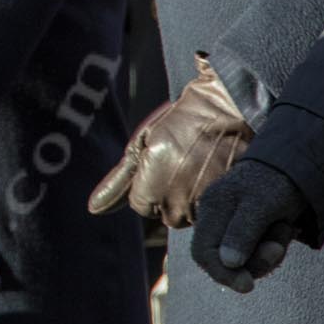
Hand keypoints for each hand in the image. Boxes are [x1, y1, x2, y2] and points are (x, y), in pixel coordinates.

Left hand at [89, 53, 253, 226]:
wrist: (228, 109)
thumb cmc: (181, 123)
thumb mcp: (142, 145)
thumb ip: (118, 182)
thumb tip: (94, 209)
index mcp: (152, 188)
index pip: (140, 205)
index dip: (149, 182)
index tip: (164, 160)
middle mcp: (177, 203)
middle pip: (165, 214)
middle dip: (169, 193)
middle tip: (183, 162)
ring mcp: (205, 206)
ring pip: (188, 215)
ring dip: (191, 197)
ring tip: (201, 166)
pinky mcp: (229, 204)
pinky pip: (212, 212)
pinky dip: (211, 197)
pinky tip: (215, 172)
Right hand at [189, 159, 305, 292]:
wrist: (297, 162)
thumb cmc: (277, 181)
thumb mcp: (261, 205)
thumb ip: (242, 232)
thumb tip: (227, 263)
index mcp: (212, 209)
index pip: (203, 253)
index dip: (222, 273)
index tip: (248, 286)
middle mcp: (217, 218)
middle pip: (223, 260)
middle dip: (254, 262)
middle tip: (278, 249)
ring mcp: (232, 224)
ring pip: (244, 259)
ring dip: (269, 253)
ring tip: (285, 227)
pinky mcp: (249, 228)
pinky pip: (257, 251)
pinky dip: (273, 246)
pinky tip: (284, 227)